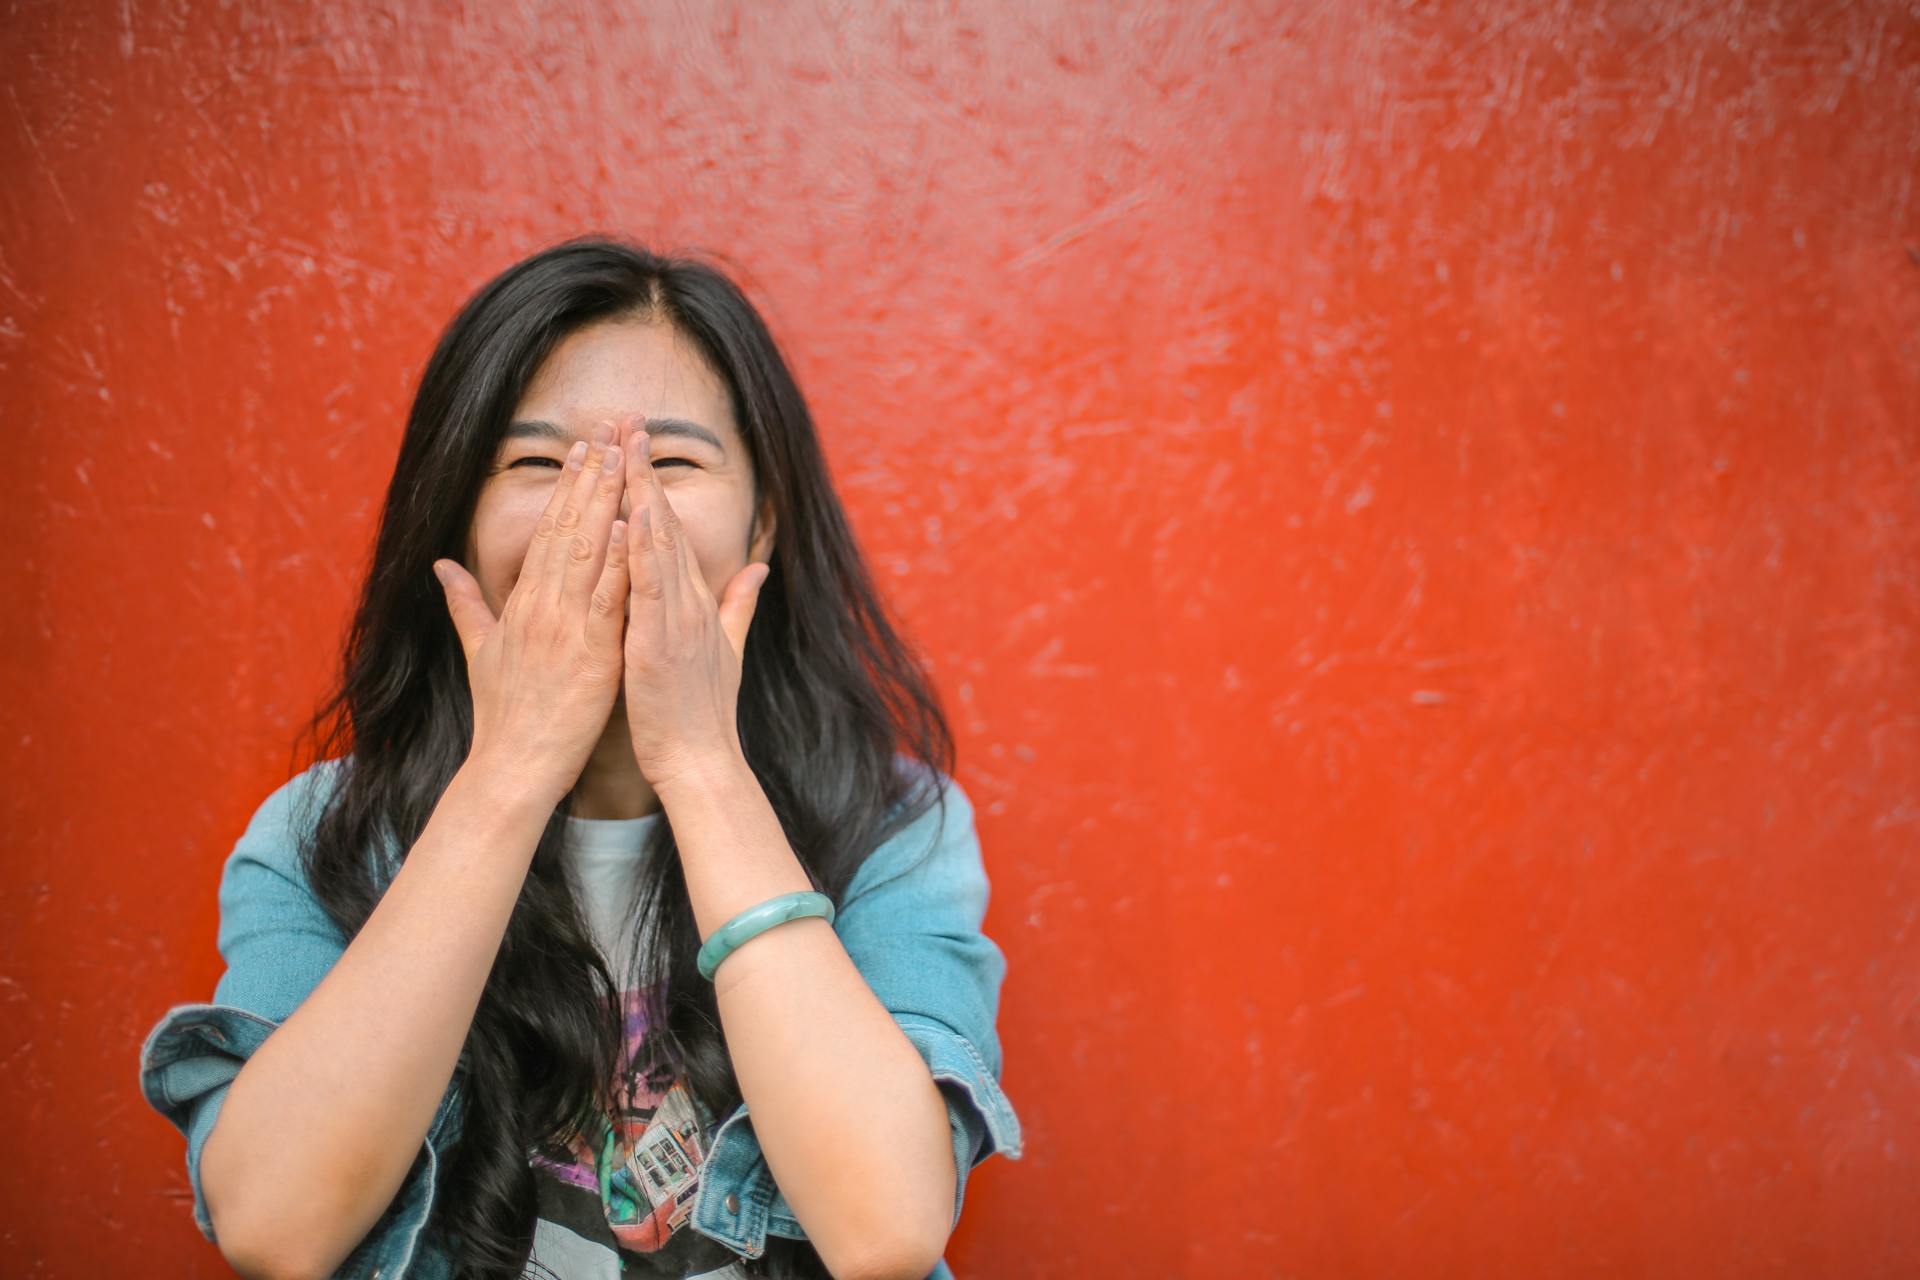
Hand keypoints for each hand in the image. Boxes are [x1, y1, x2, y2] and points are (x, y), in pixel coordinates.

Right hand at [432, 424, 631, 806]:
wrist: (512, 766)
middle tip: (609, 434)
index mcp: (522, 604)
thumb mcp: (479, 651)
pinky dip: (620, 562)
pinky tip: (633, 527)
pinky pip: (609, 600)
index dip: (567, 490)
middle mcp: (542, 607)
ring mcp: (566, 628)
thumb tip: (442, 566)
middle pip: (569, 530)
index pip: (548, 533)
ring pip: (588, 554)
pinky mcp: (591, 654)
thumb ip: (465, 604)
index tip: (583, 451)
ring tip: (622, 461)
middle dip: (590, 480)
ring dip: (606, 504)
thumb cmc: (503, 714)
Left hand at [621, 416, 771, 789]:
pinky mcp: (659, 641)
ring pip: (658, 543)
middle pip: (664, 523)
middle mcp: (689, 602)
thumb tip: (759, 567)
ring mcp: (677, 619)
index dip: (654, 485)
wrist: (703, 761)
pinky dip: (641, 548)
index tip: (637, 445)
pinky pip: (649, 586)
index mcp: (695, 602)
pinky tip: (630, 513)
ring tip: (627, 448)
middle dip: (644, 471)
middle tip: (629, 421)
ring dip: (642, 493)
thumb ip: (741, 604)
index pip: (671, 532)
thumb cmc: (703, 713)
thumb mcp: (727, 650)